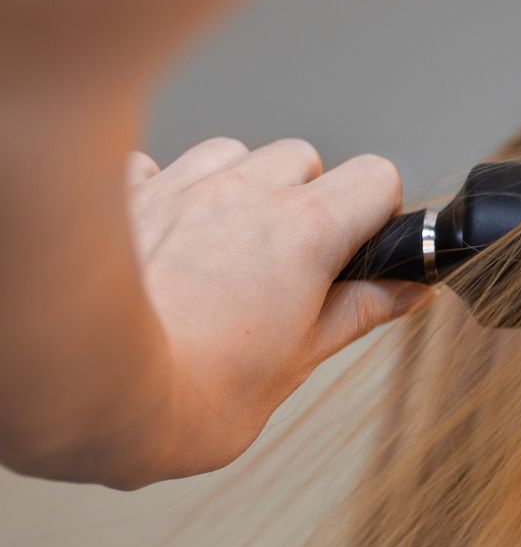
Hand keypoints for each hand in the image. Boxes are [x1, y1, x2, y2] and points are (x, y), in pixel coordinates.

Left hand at [121, 136, 429, 484]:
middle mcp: (244, 192)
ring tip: (222, 246)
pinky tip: (162, 236)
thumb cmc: (192, 393)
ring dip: (237, 187)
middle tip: (287, 262)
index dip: (376, 213)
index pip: (376, 178)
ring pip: (231, 153)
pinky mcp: (126, 193)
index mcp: (304, 233)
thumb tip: (405, 292)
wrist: (89, 389)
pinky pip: (156, 167)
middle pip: (301, 159)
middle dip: (303, 199)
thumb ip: (358, 313)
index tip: (363, 250)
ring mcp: (180, 185)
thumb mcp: (299, 363)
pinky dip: (166, 192)